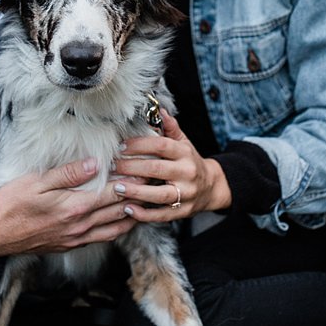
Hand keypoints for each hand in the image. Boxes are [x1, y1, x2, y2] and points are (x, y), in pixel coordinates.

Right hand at [0, 158, 135, 256]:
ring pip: (116, 229)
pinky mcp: (70, 245)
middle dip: (139, 197)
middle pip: (120, 211)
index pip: (114, 194)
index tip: (146, 169)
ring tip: (145, 200)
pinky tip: (121, 218)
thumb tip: (95, 163)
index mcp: (74, 208)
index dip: (133, 181)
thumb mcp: (37, 182)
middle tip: (153, 182)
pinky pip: (102, 238)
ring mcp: (76, 238)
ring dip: (132, 215)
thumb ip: (68, 173)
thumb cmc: (11, 204)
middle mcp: (80, 227)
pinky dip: (117, 228)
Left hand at [114, 108, 232, 222]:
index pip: (161, 146)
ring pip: (160, 194)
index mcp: (185, 153)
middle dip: (132, 167)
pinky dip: (144, 214)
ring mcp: (186, 194)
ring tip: (117, 188)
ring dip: (137, 192)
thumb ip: (171, 128)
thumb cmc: (190, 162)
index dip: (140, 145)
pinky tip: (128, 209)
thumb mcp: (184, 143)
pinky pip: (162, 214)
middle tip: (113, 166)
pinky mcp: (182, 211)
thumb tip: (160, 110)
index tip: (121, 147)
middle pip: (157, 169)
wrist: (212, 187)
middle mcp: (187, 173)